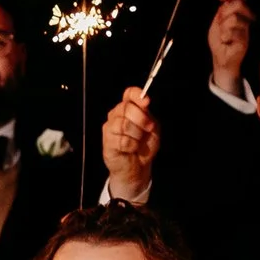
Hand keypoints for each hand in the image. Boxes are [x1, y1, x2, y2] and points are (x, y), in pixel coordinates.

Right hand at [100, 86, 159, 203]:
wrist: (138, 166)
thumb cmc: (144, 146)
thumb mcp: (152, 128)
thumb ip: (148, 115)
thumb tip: (144, 104)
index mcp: (128, 108)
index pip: (129, 93)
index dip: (137, 95)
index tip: (146, 102)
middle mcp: (116, 115)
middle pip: (126, 107)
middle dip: (141, 119)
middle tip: (148, 129)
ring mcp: (110, 128)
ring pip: (124, 124)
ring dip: (137, 135)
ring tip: (138, 142)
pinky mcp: (107, 142)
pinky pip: (122, 140)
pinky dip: (132, 146)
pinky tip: (131, 149)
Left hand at [206, 0, 255, 98]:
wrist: (220, 59)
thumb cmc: (219, 42)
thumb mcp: (217, 23)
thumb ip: (222, 12)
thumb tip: (225, 0)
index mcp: (239, 15)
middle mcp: (245, 20)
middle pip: (239, 4)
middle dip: (225, 12)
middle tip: (220, 22)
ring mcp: (246, 30)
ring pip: (234, 18)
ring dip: (223, 27)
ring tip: (224, 36)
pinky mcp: (245, 40)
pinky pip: (233, 31)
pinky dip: (225, 36)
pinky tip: (226, 42)